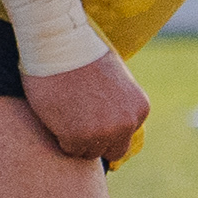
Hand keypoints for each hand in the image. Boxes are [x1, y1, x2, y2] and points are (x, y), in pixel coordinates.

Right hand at [23, 49, 149, 162]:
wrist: (60, 46)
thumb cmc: (82, 56)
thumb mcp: (117, 80)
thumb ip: (121, 103)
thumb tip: (116, 120)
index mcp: (139, 109)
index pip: (125, 136)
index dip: (105, 128)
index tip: (90, 112)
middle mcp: (128, 123)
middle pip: (113, 150)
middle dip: (96, 140)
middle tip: (77, 119)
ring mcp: (104, 132)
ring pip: (89, 152)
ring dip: (76, 139)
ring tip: (67, 112)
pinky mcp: (78, 137)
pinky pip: (69, 150)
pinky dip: (60, 137)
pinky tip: (58, 114)